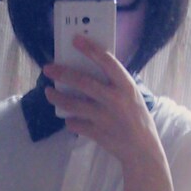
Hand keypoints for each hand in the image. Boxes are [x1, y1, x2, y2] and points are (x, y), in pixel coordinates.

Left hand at [43, 35, 175, 190]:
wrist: (142, 150)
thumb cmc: (137, 119)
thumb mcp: (132, 97)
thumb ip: (114, 85)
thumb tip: (90, 70)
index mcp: (126, 87)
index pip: (107, 62)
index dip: (90, 49)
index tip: (75, 39)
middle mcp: (115, 100)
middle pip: (84, 83)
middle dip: (63, 73)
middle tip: (48, 68)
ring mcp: (105, 118)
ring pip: (74, 104)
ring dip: (58, 97)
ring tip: (48, 92)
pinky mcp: (97, 133)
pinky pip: (76, 124)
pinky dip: (70, 121)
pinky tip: (68, 117)